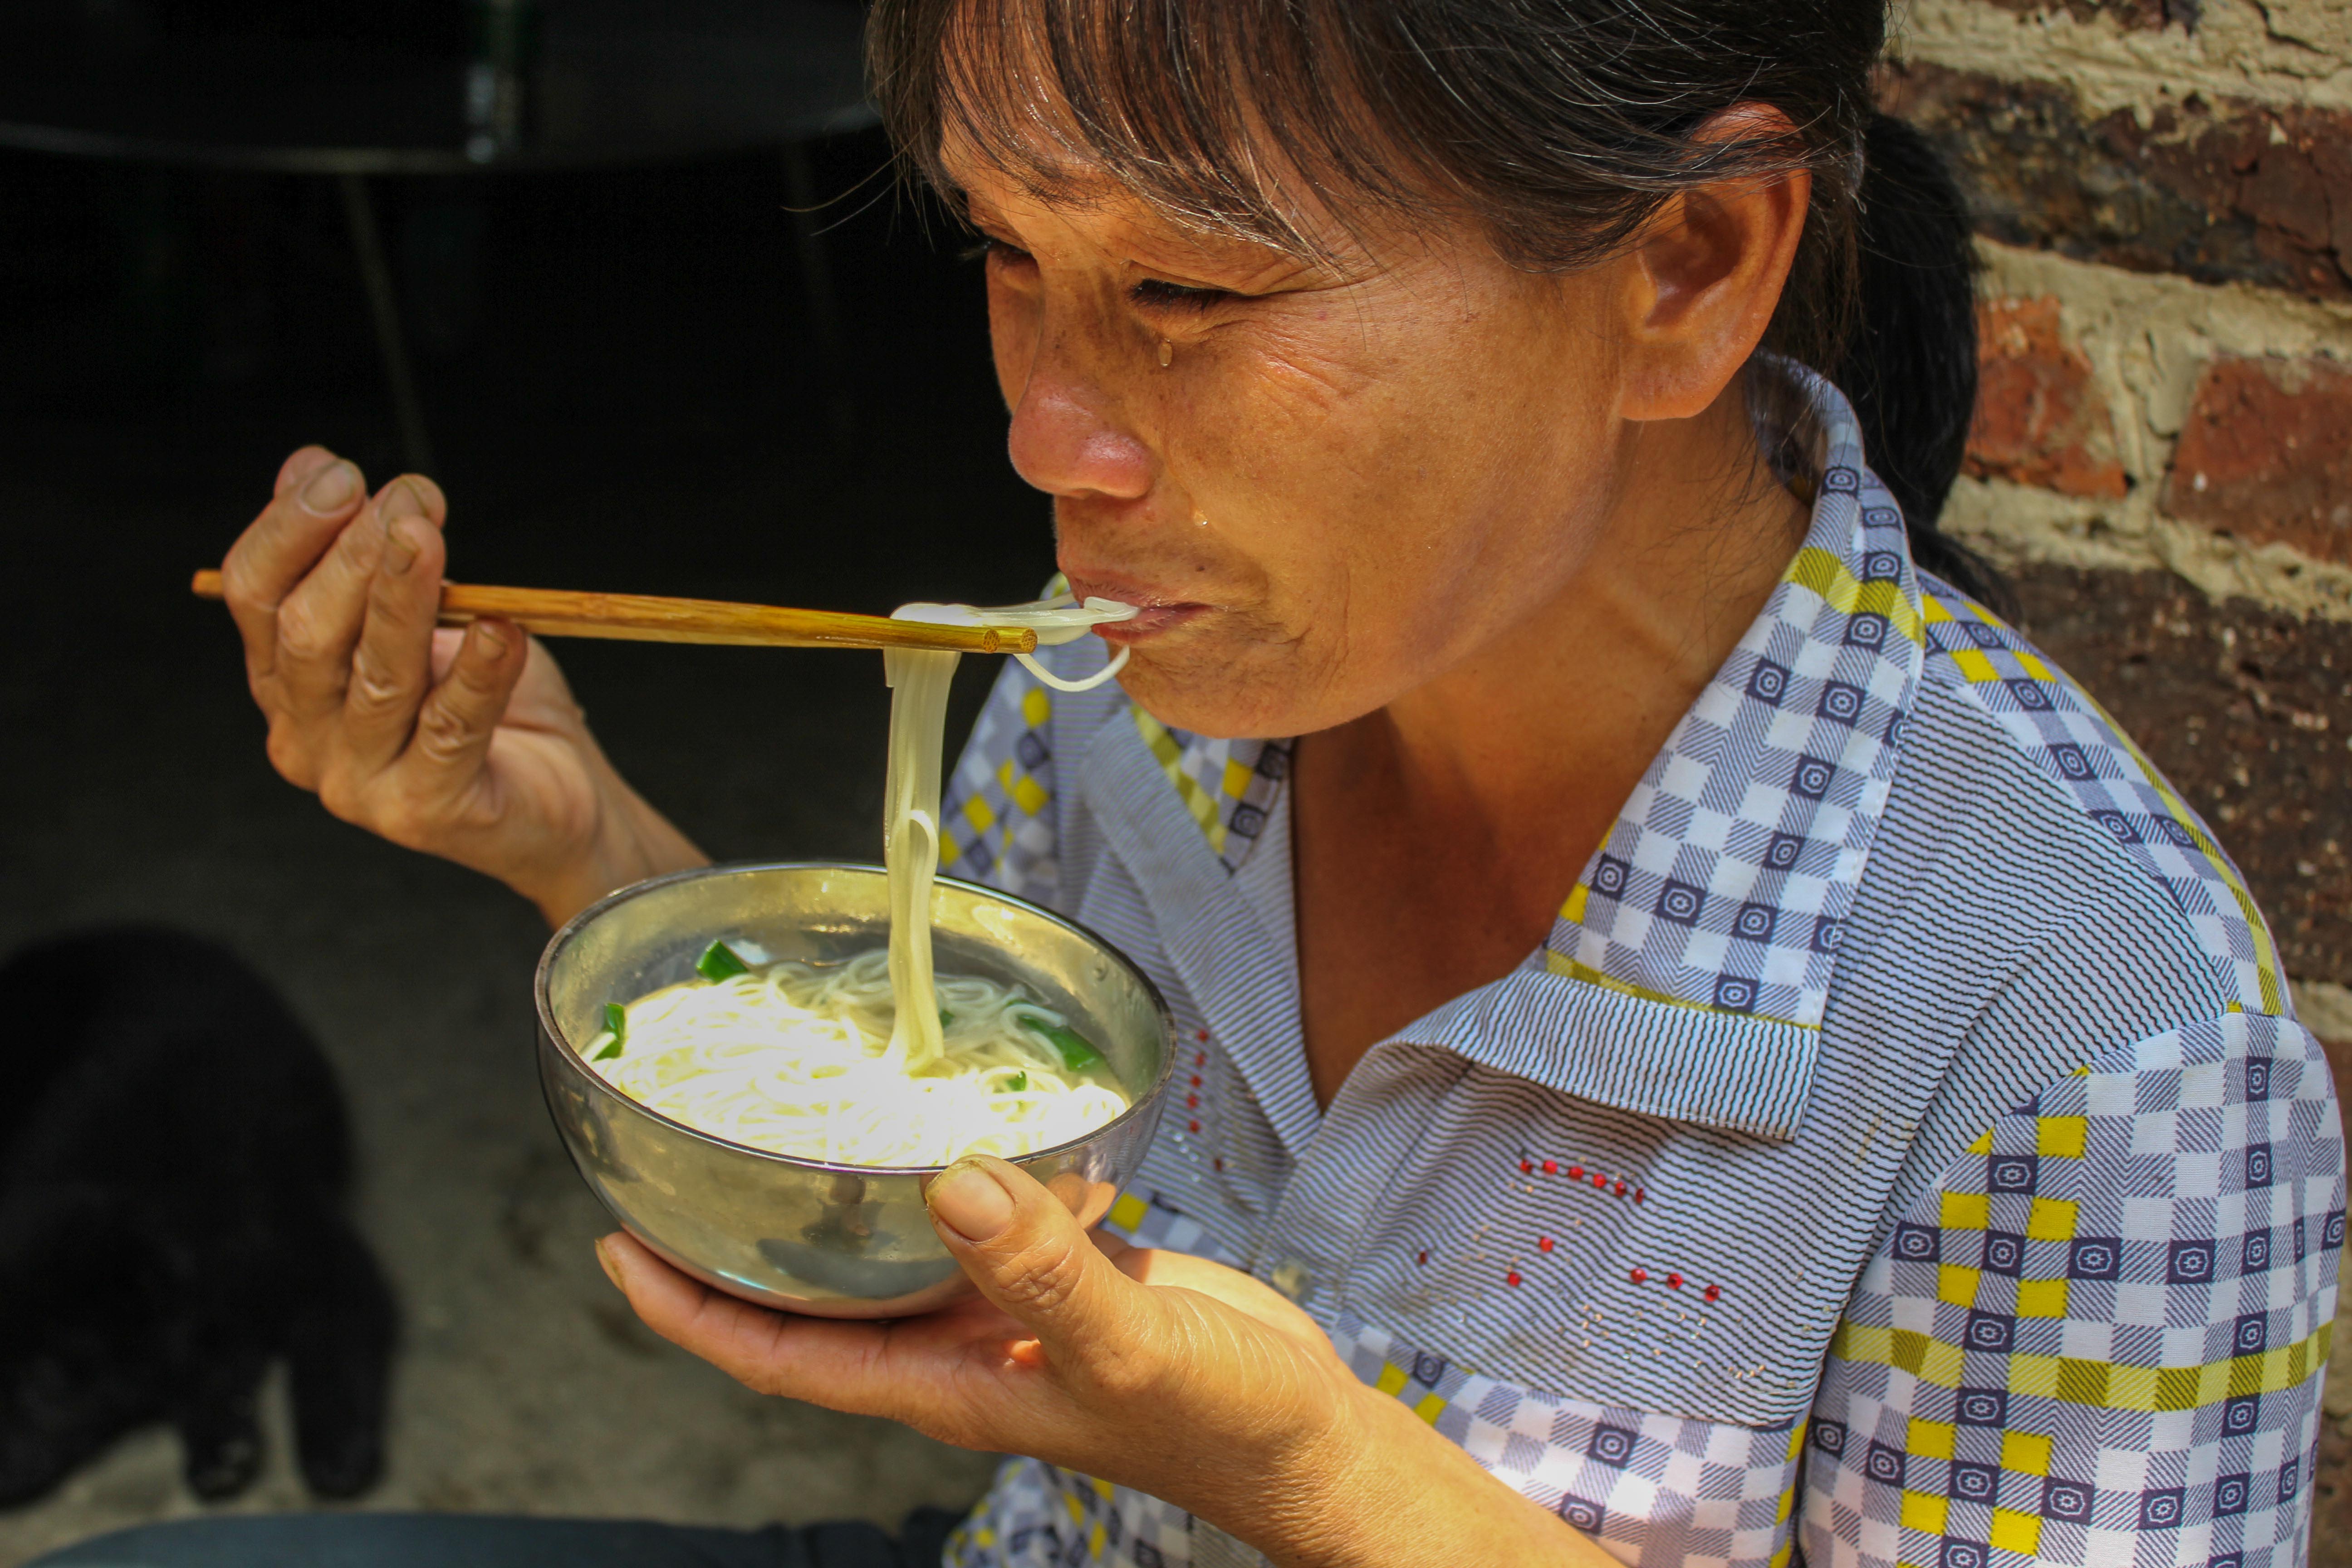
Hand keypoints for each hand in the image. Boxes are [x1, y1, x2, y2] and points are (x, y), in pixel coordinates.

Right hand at [220, 447, 704, 923]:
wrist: (557, 798)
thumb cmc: (488, 700)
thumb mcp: (423, 614)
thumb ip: (361, 553)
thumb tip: (309, 463)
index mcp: (287, 683)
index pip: (256, 595)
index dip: (291, 528)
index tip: (345, 473)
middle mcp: (306, 738)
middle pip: (307, 632)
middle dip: (354, 553)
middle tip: (411, 497)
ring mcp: (359, 784)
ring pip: (375, 675)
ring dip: (403, 596)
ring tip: (429, 537)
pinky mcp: (426, 812)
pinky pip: (451, 730)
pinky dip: (480, 673)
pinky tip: (502, 630)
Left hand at [597, 1157, 1606, 1567]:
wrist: (1302, 1435)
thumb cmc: (1219, 1423)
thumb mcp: (1129, 1349)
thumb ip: (1046, 1273)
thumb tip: (954, 1184)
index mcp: (943, 1381)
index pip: (779, 1353)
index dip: (688, 1309)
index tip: (616, 1247)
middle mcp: (958, 1344)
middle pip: (816, 1299)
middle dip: (740, 1243)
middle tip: (677, 1154)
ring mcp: (1009, 1308)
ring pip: (892, 1252)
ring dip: (835, 1201)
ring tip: (785, 1115)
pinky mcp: (1064, 1273)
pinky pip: (978, 1219)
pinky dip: (943, 1173)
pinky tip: (943, 1118)